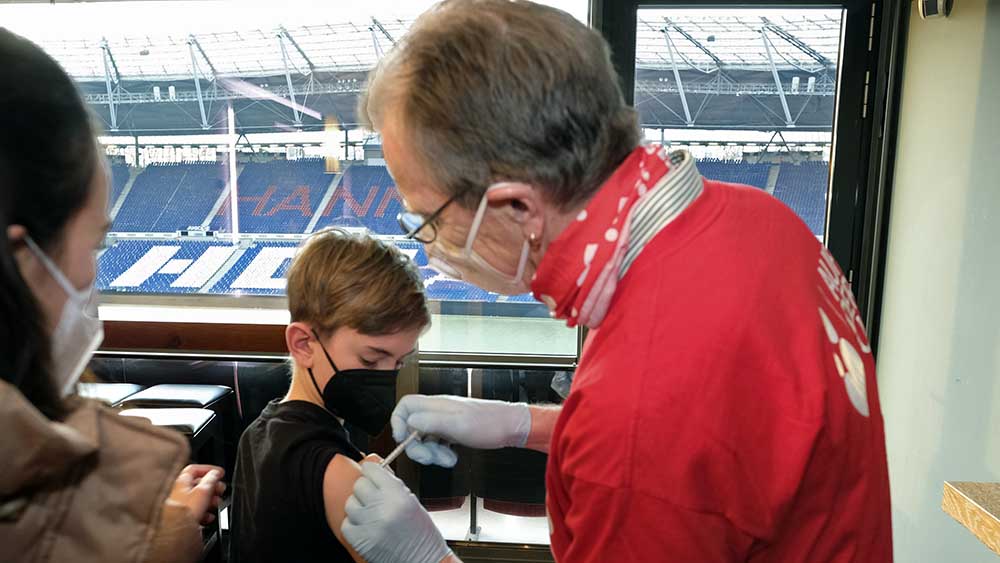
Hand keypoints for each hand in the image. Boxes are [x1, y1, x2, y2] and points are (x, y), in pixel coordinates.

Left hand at [168, 464, 224, 525]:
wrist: (177, 534)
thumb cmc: (185, 513)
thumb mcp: (203, 491)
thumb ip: (210, 480)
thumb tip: (215, 472)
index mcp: (182, 483)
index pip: (194, 469)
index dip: (208, 469)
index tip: (219, 473)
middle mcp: (180, 494)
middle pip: (198, 485)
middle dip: (212, 486)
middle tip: (221, 489)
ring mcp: (181, 506)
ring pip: (199, 499)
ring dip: (210, 500)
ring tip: (217, 503)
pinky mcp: (184, 518)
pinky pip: (197, 512)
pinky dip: (206, 512)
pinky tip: (209, 516)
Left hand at [342, 462, 452, 562]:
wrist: (422, 560)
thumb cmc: (420, 533)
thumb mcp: (411, 500)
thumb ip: (391, 484)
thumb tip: (374, 467)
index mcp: (397, 495)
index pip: (371, 470)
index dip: (371, 471)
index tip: (371, 472)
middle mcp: (382, 508)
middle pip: (359, 485)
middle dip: (366, 489)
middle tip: (374, 497)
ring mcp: (368, 525)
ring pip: (350, 503)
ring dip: (359, 506)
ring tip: (372, 514)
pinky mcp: (360, 541)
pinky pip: (347, 523)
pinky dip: (354, 524)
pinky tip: (367, 526)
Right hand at [391, 395, 530, 466]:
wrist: (512, 427)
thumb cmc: (490, 423)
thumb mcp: (458, 425)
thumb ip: (431, 422)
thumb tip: (409, 422)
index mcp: (436, 405)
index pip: (405, 406)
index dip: (398, 423)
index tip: (403, 440)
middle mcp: (438, 411)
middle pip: (412, 426)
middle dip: (417, 446)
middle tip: (430, 458)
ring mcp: (445, 421)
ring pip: (425, 438)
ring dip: (431, 453)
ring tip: (447, 459)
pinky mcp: (453, 431)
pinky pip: (437, 443)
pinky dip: (440, 453)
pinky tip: (451, 457)